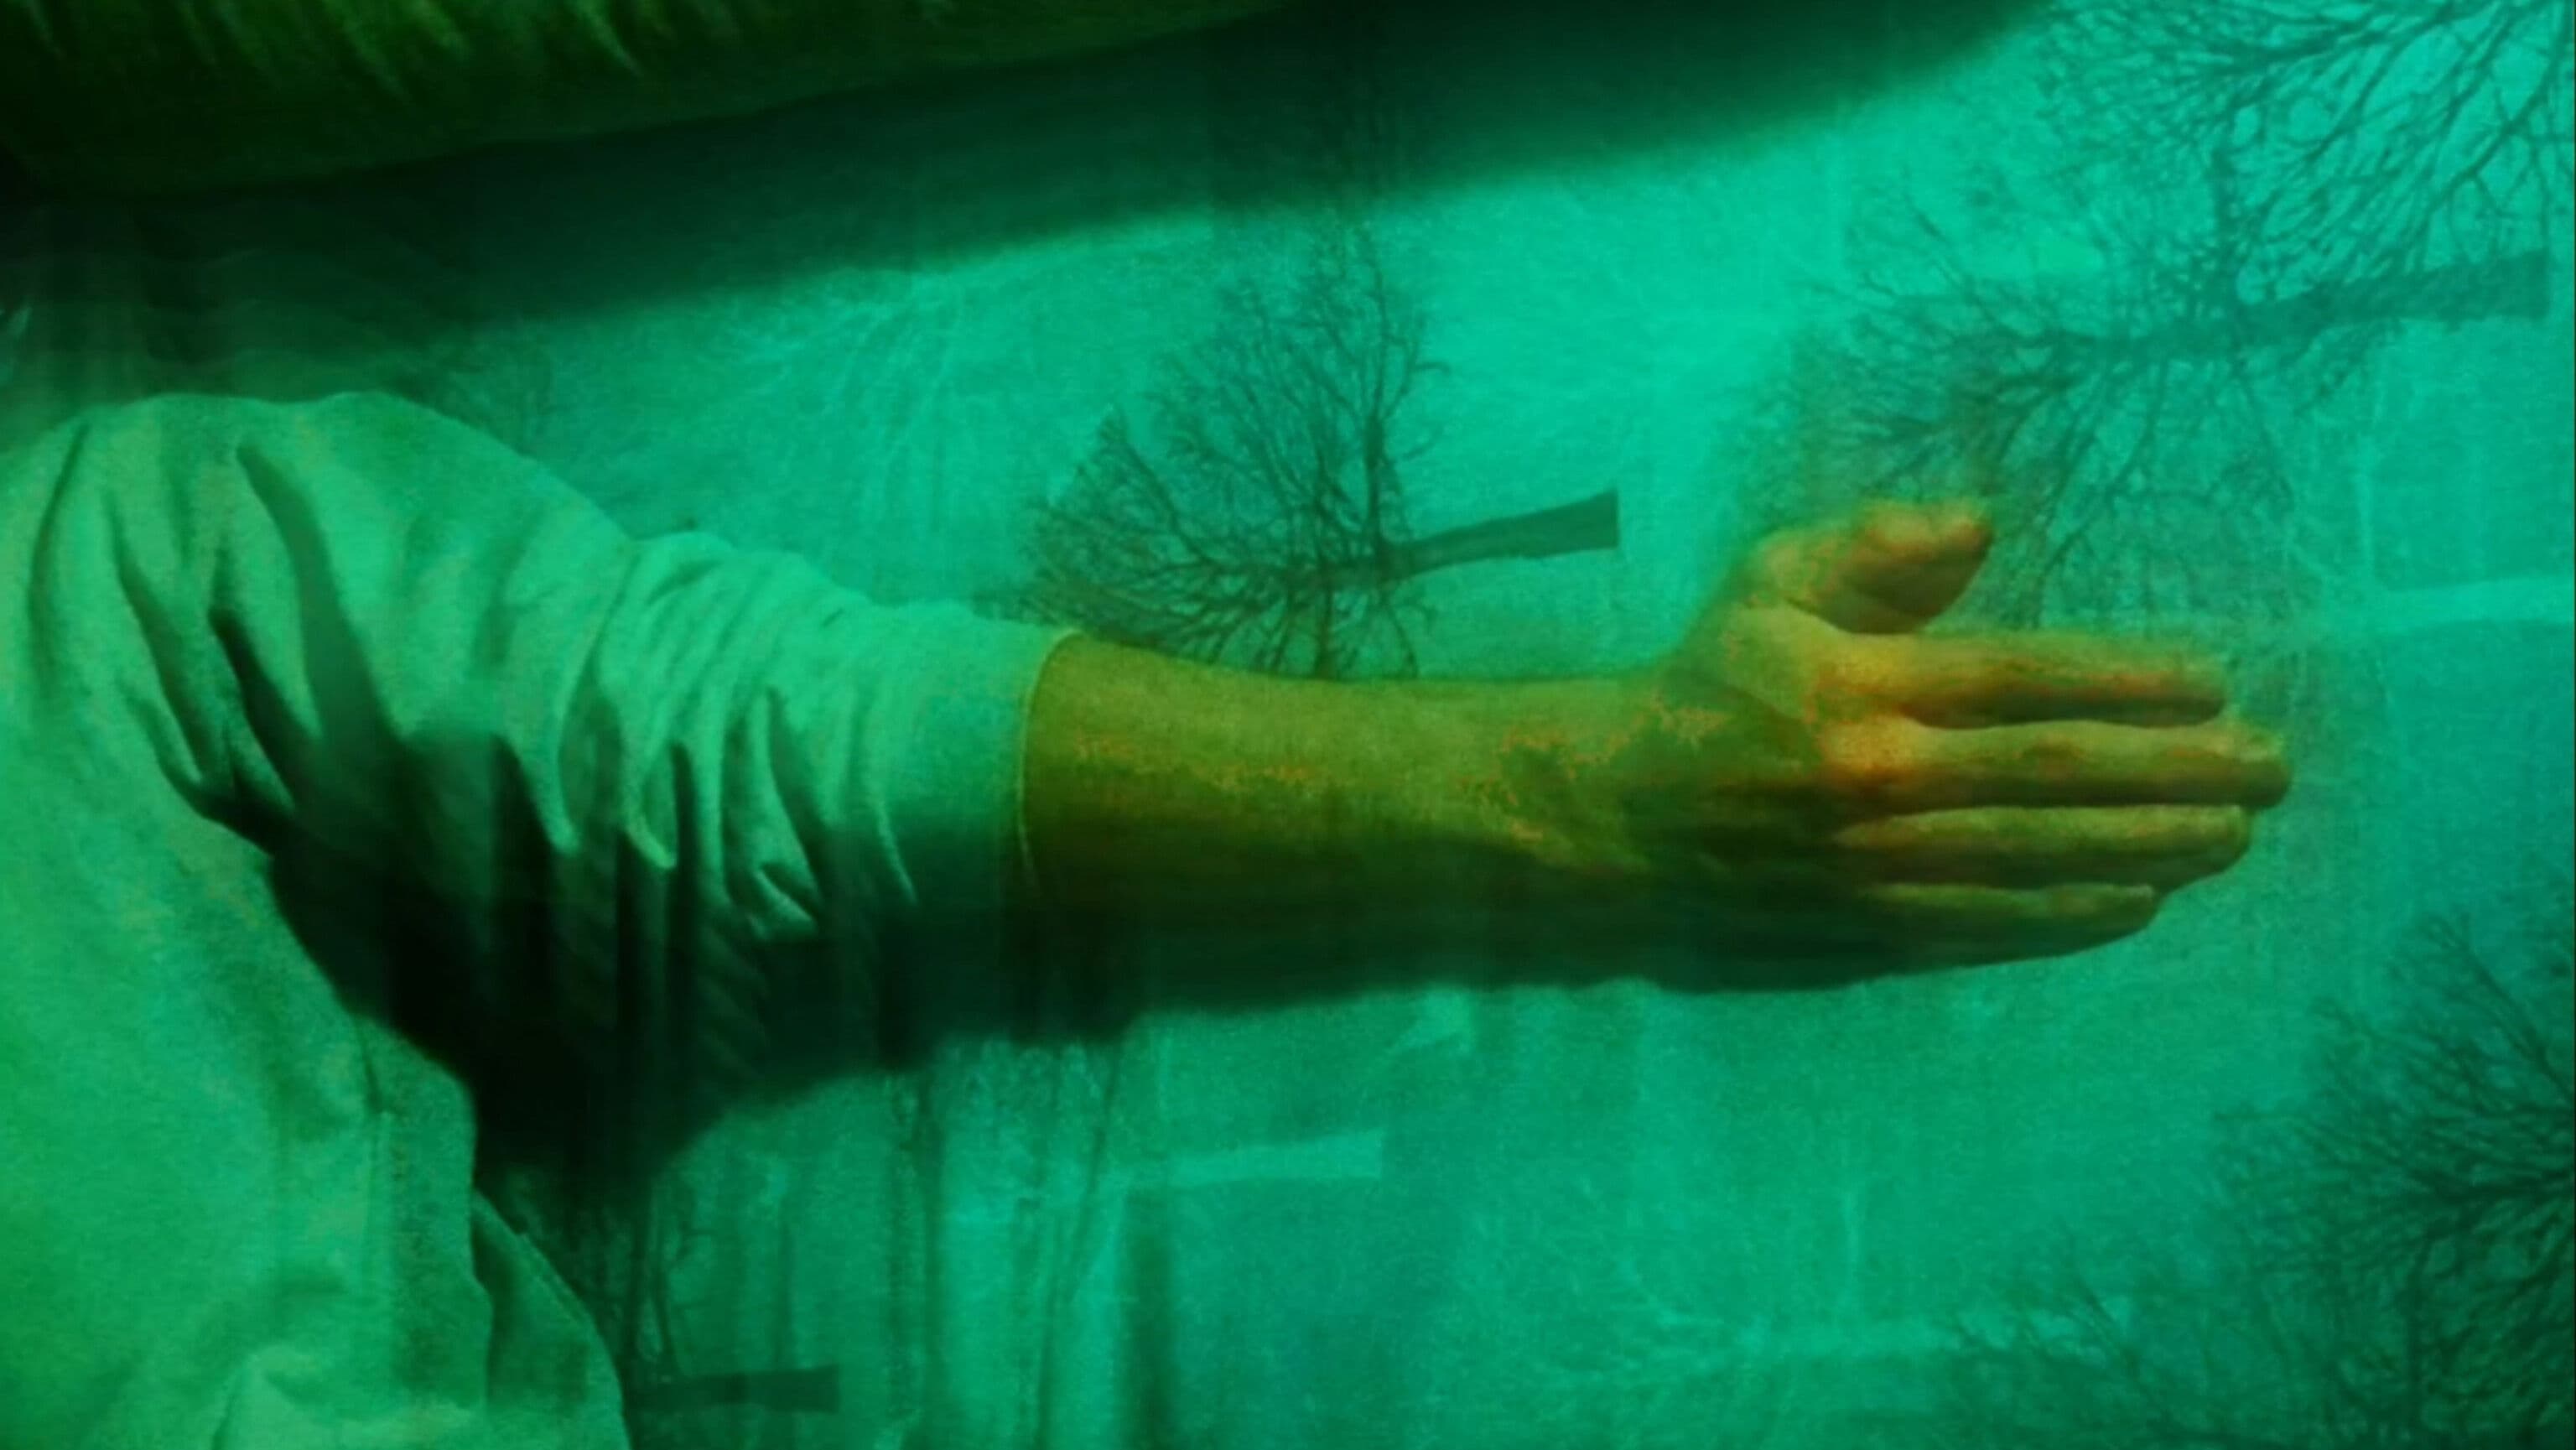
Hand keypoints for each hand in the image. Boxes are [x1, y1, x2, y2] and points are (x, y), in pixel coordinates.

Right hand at [1562, 499, 2291, 980]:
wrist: (1609, 817)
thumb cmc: (1705, 685)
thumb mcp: (1769, 583)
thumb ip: (1875, 544)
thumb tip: (1982, 522)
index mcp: (1860, 683)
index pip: (2022, 679)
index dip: (2127, 681)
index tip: (2213, 682)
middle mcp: (1879, 779)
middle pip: (2056, 774)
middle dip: (2177, 771)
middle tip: (2269, 768)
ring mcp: (1876, 865)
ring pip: (2039, 856)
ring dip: (2150, 846)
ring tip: (2234, 835)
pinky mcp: (1864, 928)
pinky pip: (1988, 925)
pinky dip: (2070, 916)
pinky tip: (2141, 901)